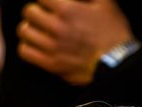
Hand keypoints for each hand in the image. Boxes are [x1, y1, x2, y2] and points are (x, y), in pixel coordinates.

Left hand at [16, 0, 133, 84]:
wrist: (117, 63)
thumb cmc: (113, 31)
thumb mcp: (105, 2)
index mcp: (68, 9)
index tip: (49, 2)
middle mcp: (57, 27)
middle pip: (28, 12)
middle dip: (34, 10)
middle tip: (41, 13)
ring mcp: (52, 47)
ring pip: (24, 32)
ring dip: (28, 27)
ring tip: (36, 28)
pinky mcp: (51, 64)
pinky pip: (25, 52)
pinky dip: (26, 46)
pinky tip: (35, 44)